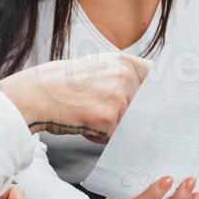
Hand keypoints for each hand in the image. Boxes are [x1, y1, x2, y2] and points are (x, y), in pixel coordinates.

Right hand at [0, 51, 151, 144]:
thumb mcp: (94, 67)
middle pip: (144, 107)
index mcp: (123, 62)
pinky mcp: (109, 119)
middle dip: (131, 116)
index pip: (157, 80)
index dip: (160, 95)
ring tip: (87, 114)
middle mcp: (125, 76)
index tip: (165, 104)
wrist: (34, 94)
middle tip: (111, 115)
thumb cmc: (59, 83)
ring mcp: (119, 97)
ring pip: (128, 123)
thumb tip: (147, 96)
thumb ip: (121, 76)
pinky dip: (99, 136)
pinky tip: (82, 123)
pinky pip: (114, 136)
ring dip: (112, 127)